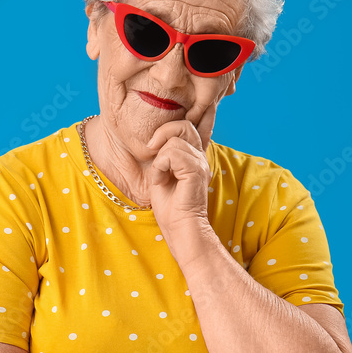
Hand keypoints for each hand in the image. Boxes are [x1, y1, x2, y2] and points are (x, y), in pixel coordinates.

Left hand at [145, 104, 216, 242]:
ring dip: (159, 158)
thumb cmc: (169, 205)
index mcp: (193, 156)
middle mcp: (200, 157)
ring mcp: (200, 163)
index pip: (185, 125)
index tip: (152, 148)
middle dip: (162, 134)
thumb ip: (163, 155)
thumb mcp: (162, 173)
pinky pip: (171, 154)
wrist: (179, 227)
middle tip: (151, 152)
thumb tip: (153, 139)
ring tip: (159, 176)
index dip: (167, 130)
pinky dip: (160, 166)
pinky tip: (160, 180)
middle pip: (183, 125)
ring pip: (174, 140)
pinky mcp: (196, 171)